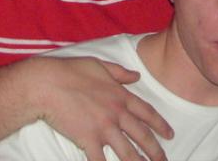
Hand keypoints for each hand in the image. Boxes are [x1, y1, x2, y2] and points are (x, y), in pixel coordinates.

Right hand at [33, 56, 172, 160]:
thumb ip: (120, 72)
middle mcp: (116, 112)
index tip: (170, 135)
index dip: (160, 125)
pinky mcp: (87, 140)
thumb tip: (136, 76)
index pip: (147, 112)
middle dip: (156, 151)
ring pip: (128, 152)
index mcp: (120, 95)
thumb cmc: (71, 71)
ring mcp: (103, 127)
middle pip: (142, 135)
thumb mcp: (100, 65)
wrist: (48, 83)